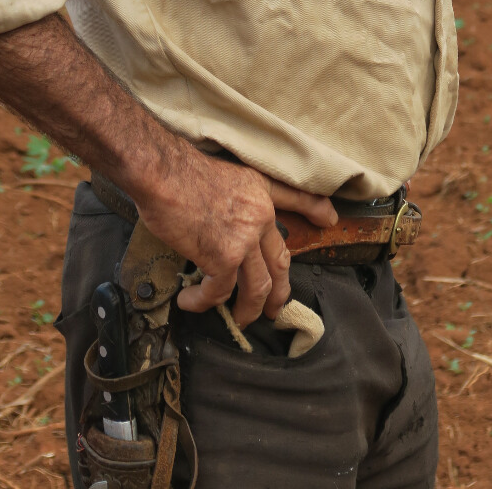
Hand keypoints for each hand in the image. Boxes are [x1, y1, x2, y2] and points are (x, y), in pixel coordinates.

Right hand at [136, 146, 336, 327]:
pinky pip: (219, 292)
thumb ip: (236, 200)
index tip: (328, 220)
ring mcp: (244, 238)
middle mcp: (260, 215)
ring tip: (237, 320)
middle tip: (274, 309)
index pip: (295, 198)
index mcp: (259, 190)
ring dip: (247, 309)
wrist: (162, 172)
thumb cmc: (179, 172)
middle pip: (279, 261)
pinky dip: (203, 302)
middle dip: (279, 291)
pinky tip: (189, 302)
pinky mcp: (223, 257)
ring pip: (257, 287)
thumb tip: (227, 226)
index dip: (314, 209)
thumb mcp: (222, 173)